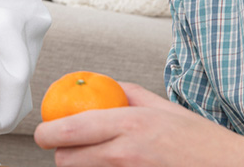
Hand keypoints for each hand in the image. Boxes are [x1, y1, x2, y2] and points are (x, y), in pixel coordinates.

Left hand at [33, 83, 243, 166]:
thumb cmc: (200, 140)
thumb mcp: (163, 108)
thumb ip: (128, 95)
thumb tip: (98, 85)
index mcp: (129, 124)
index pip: (71, 130)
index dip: (47, 134)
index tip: (43, 133)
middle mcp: (126, 153)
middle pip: (68, 161)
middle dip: (62, 156)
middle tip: (67, 150)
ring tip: (92, 158)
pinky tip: (115, 166)